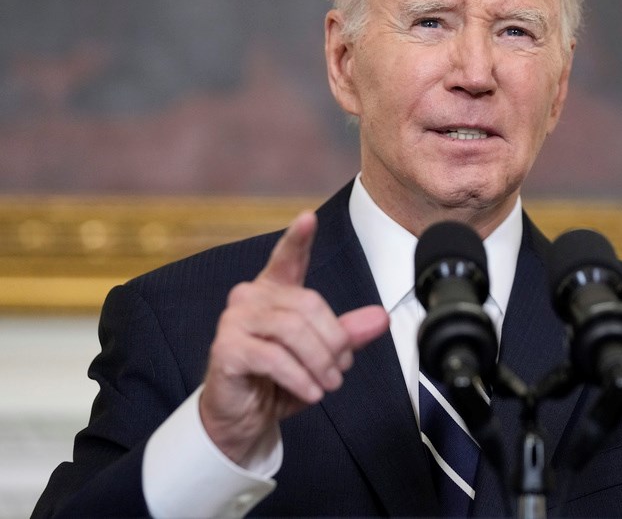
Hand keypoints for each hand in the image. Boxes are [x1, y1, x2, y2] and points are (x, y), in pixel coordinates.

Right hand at [198, 211, 389, 464]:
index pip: (287, 258)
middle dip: (334, 341)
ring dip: (320, 362)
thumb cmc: (280, 381)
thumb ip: (348, 334)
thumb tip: (381, 318)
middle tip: (342, 369)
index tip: (308, 218)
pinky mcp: (226, 349)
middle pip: (308, 304)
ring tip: (328, 384)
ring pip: (292, 330)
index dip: (298, 239)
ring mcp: (234, 321)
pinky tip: (311, 392)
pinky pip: (273, 358)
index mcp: (274, 291)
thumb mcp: (321, 357)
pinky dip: (299, 377)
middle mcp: (250, 298)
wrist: (244, 417)